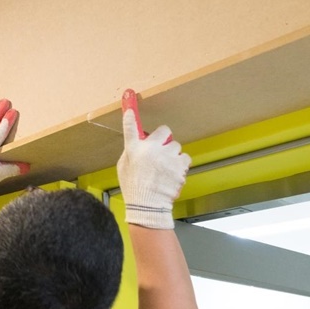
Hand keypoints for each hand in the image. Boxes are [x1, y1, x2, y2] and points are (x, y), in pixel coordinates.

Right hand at [117, 89, 190, 228]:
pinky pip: (184, 158)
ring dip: (173, 154)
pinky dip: (180, 165)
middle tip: (160, 150)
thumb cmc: (134, 188)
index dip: (129, 113)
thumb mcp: (124, 168)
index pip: (130, 127)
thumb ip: (132, 152)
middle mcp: (150, 150)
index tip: (129, 102)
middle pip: (165, 131)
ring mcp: (167, 157)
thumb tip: (139, 143)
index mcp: (134, 149)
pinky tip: (172, 174)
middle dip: (164, 139)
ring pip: (176, 146)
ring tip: (166, 168)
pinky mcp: (179, 165)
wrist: (148, 206)